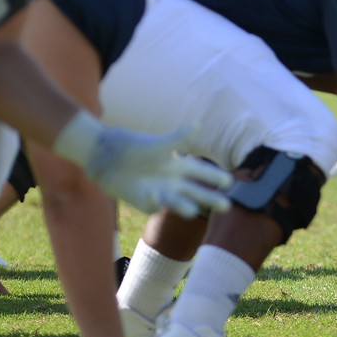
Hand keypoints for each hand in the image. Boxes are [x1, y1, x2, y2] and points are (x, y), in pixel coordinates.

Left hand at [55, 112, 233, 216]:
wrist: (107, 157)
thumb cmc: (134, 146)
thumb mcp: (159, 144)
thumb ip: (179, 139)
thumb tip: (198, 124)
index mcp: (178, 166)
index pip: (202, 173)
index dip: (215, 177)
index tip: (228, 183)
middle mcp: (172, 181)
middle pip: (196, 192)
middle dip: (210, 198)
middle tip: (226, 206)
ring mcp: (159, 192)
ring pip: (178, 203)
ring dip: (186, 207)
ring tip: (193, 212)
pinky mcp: (143, 201)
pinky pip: (153, 206)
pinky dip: (154, 202)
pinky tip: (153, 194)